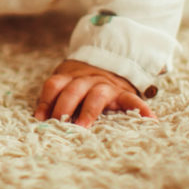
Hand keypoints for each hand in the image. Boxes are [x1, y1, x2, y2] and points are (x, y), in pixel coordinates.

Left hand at [33, 59, 155, 127]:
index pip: (54, 85)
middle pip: (72, 90)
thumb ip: (56, 96)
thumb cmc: (82, 81)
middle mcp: (86, 79)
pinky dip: (140, 108)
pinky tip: (149, 119)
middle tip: (58, 124)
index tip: (40, 118)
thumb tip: (39, 118)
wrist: (110, 62)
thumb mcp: (66, 81)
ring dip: (88, 111)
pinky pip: (132, 99)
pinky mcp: (123, 93)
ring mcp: (105, 85)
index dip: (46, 101)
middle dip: (64, 107)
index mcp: (69, 76)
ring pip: (96, 95)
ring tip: (82, 126)